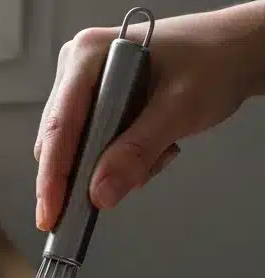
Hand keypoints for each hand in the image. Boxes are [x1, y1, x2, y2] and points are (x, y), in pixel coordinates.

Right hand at [35, 3, 264, 231]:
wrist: (237, 52)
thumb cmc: (215, 61)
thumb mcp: (180, 107)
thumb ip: (138, 151)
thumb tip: (99, 194)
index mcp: (89, 56)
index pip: (59, 127)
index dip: (52, 176)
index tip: (51, 214)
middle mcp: (78, 71)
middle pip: (59, 145)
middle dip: (88, 174)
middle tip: (118, 191)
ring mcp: (84, 90)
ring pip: (74, 153)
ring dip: (109, 169)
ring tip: (155, 153)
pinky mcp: (95, 107)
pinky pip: (90, 152)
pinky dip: (118, 164)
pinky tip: (149, 149)